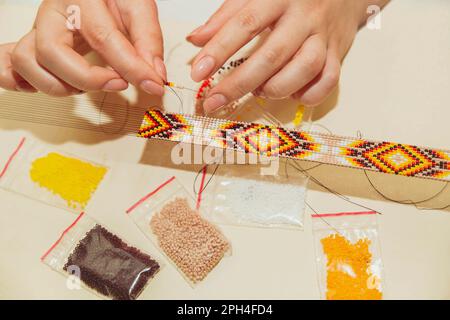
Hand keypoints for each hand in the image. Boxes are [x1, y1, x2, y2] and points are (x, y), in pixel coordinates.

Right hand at [0, 0, 165, 96]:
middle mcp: (52, 13)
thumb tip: (154, 75)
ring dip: (58, 84)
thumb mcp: (138, 7)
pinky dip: (22, 82)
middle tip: (118, 84)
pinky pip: (10, 65)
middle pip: (51, 52)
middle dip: (87, 79)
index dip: (130, 67)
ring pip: (27, 62)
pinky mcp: (33, 44)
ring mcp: (38, 30)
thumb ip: (149, 40)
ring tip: (88, 85)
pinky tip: (54, 85)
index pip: (103, 37)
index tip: (152, 84)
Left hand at [187, 0, 387, 111]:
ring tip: (259, 91)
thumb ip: (226, 17)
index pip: (245, 23)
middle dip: (239, 83)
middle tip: (214, 101)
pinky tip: (292, 93)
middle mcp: (303, 17)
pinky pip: (329, 81)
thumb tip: (196, 39)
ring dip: (276, 88)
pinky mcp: (339, 54)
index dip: (219, 50)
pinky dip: (308, 95)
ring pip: (304, 69)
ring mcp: (323, 37)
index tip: (198, 72)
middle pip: (272, 55)